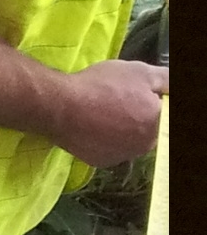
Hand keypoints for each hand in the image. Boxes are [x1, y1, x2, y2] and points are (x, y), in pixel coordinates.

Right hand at [50, 60, 168, 167]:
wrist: (61, 107)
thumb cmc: (102, 86)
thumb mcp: (141, 72)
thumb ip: (167, 81)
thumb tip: (172, 88)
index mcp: (158, 122)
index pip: (165, 116)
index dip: (153, 103)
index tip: (138, 95)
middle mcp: (145, 145)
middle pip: (150, 130)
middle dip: (141, 117)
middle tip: (120, 101)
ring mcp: (123, 156)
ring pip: (131, 142)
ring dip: (124, 130)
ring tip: (105, 113)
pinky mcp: (101, 162)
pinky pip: (112, 150)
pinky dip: (107, 141)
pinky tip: (95, 126)